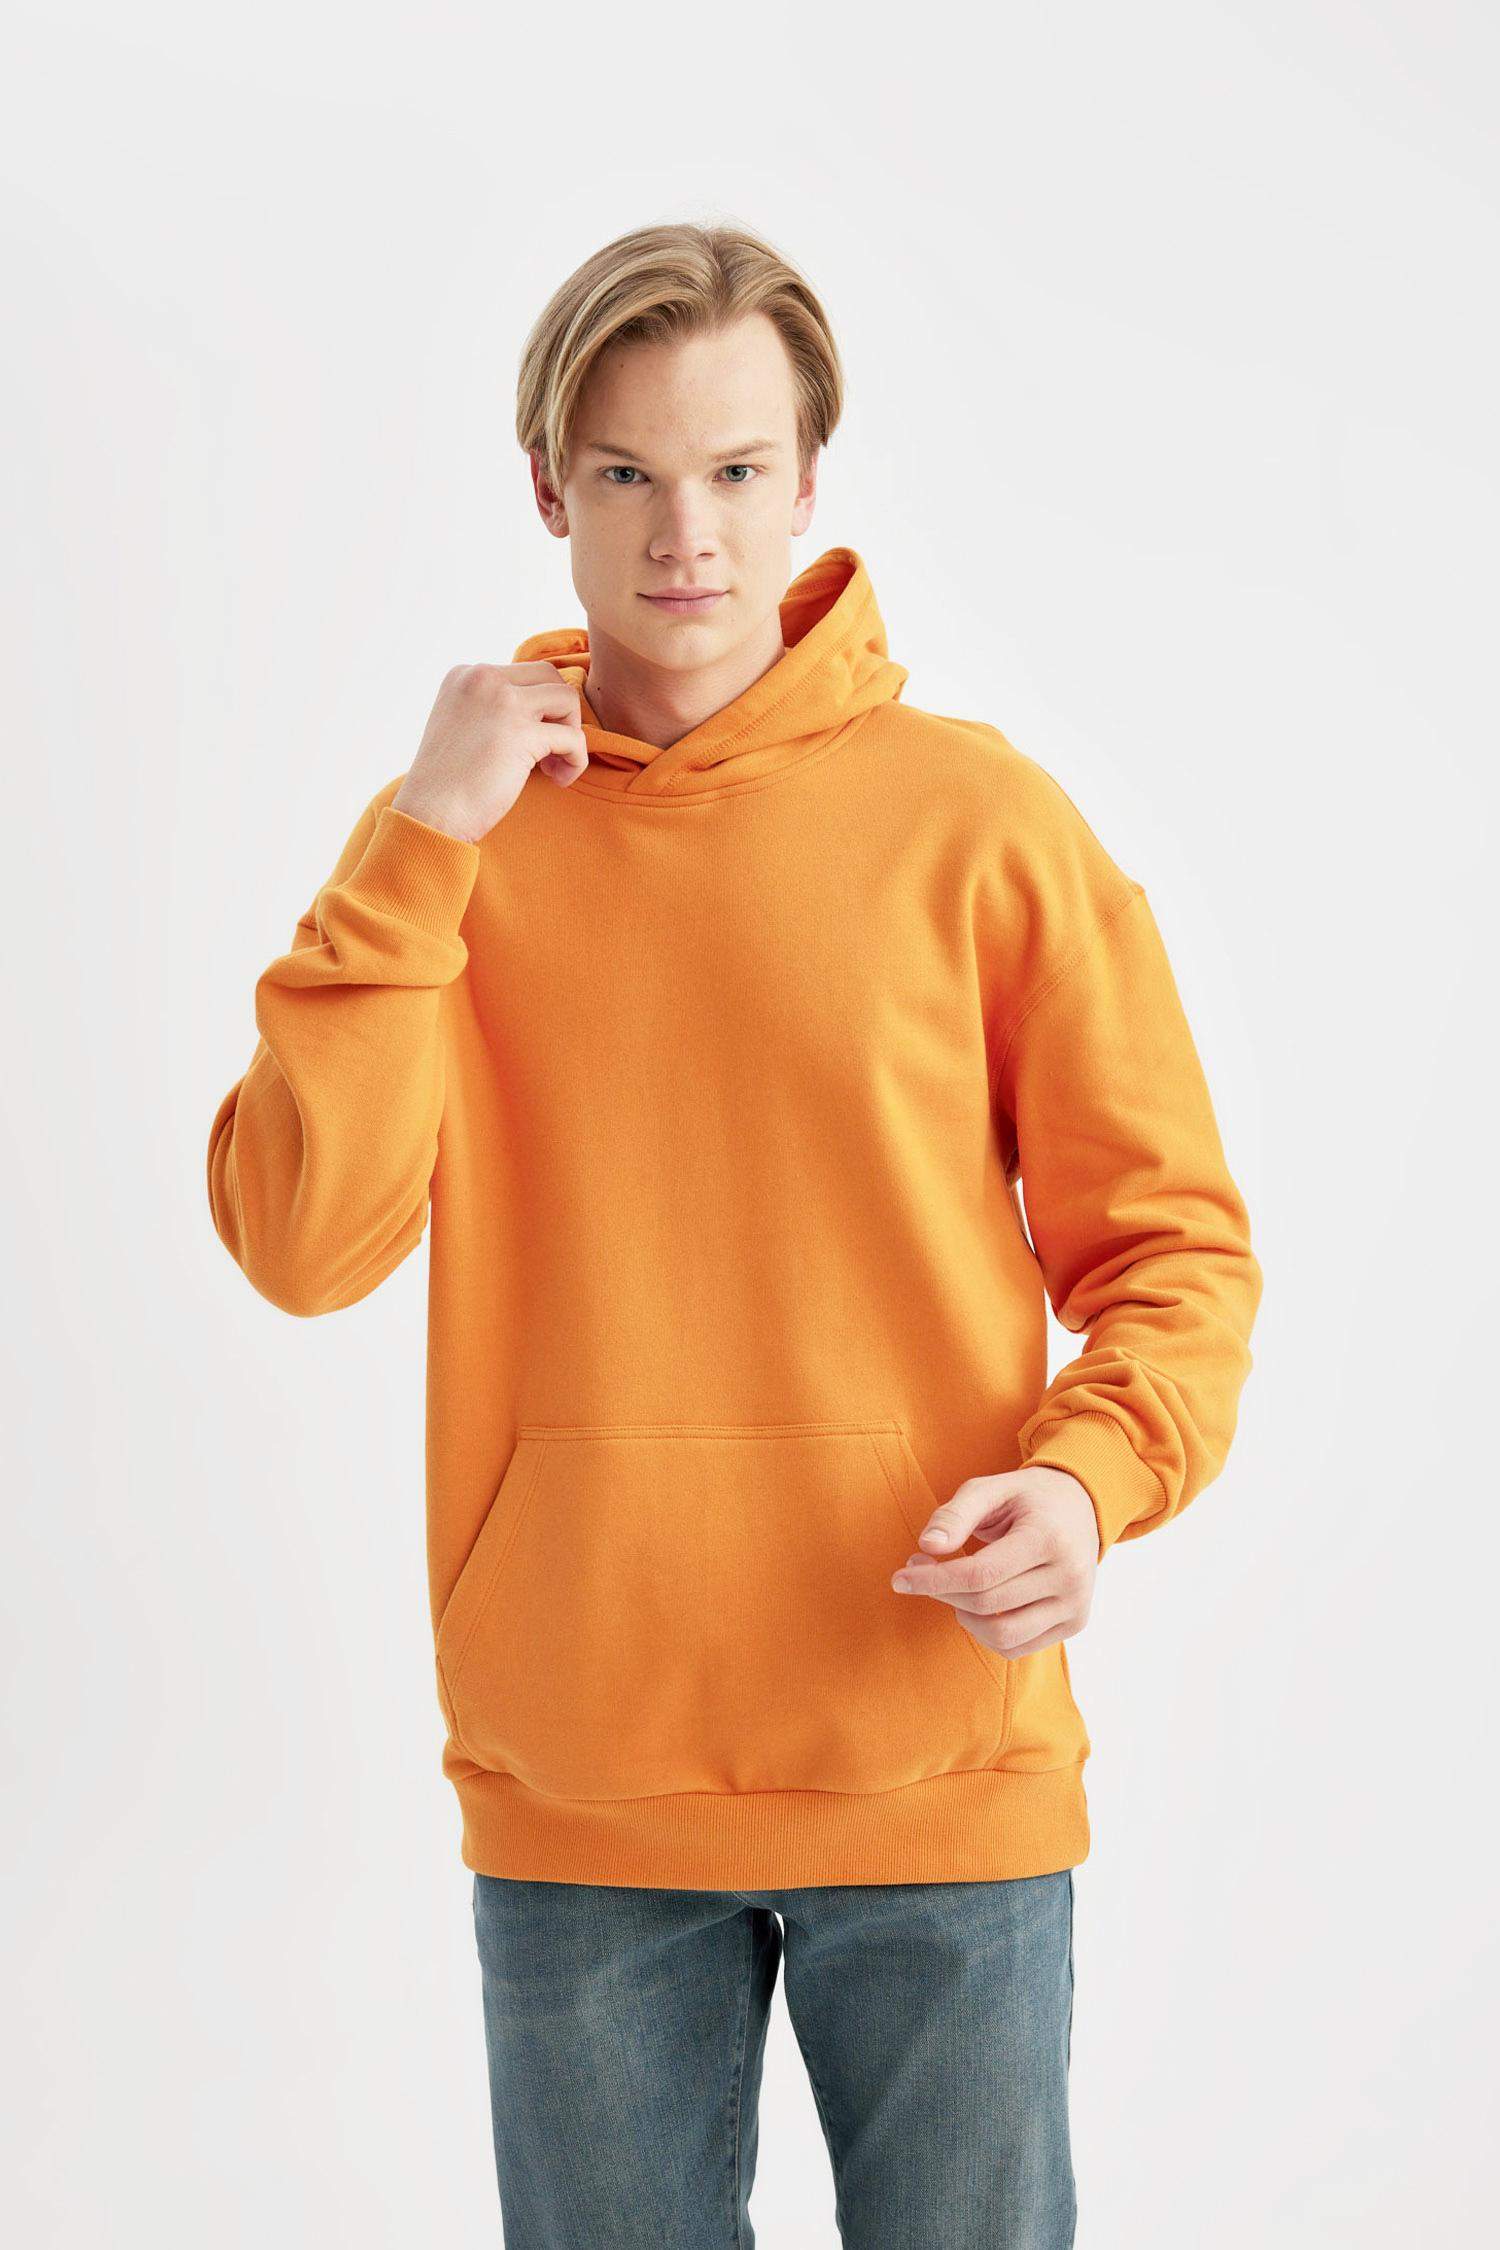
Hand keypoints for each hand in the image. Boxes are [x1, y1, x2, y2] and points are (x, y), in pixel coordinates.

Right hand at [391, 661, 590, 843]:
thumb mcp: (463, 727)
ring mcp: (503, 702)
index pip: (523, 675)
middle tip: (548, 751)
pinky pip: (574, 737)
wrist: (429, 814)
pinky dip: (576, 760)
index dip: (537, 709)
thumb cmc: (446, 783)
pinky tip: (558, 781)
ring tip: (553, 765)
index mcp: (465, 675)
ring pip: (567, 698)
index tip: (526, 743)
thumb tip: (543, 712)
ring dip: (571, 732)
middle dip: (560, 713)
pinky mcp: (521, 733)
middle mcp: (483, 678)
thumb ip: (493, 710)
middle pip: (550, 677)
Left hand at [890, 1465, 1098, 1657]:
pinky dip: (986, 1634)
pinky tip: (977, 1606)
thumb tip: (927, 1546)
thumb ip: (955, 1515)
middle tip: (920, 1569)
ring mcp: (1075, 1604)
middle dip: (941, 1591)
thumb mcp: (989, 1489)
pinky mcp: (1075, 1622)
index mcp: (1047, 1537)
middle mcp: (1069, 1575)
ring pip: (1002, 1635)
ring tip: (954, 1589)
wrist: (1080, 1507)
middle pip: (986, 1604)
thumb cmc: (1026, 1498)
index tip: (900, 1578)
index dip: (933, 1580)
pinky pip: (1018, 1647)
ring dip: (963, 1617)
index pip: (980, 1574)